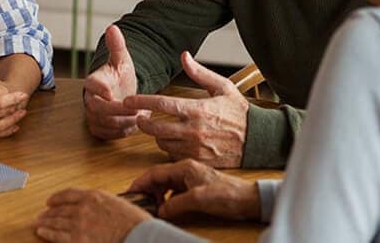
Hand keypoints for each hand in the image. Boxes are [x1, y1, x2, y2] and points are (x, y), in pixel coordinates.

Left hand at [35, 188, 151, 242]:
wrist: (138, 236)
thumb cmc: (133, 223)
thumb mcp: (116, 203)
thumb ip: (100, 203)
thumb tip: (92, 207)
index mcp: (93, 196)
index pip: (68, 194)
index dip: (57, 198)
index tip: (50, 201)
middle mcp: (83, 207)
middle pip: (60, 208)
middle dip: (49, 212)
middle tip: (41, 214)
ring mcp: (79, 224)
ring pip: (56, 221)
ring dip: (45, 222)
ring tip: (38, 223)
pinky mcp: (78, 240)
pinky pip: (57, 235)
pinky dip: (47, 233)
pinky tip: (41, 232)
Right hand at [83, 26, 139, 139]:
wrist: (121, 92)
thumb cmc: (120, 76)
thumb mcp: (122, 60)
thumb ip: (117, 45)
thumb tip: (113, 27)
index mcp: (93, 81)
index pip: (90, 85)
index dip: (99, 89)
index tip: (111, 93)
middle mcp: (89, 99)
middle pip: (97, 108)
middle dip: (119, 111)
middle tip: (138, 110)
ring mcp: (92, 115)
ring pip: (104, 123)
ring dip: (124, 122)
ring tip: (141, 115)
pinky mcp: (98, 128)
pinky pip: (108, 134)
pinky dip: (122, 132)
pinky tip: (134, 124)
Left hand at [123, 52, 247, 167]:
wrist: (259, 139)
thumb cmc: (240, 112)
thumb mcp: (222, 87)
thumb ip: (200, 73)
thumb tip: (184, 56)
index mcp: (198, 109)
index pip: (161, 104)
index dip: (141, 101)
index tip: (127, 101)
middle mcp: (194, 130)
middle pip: (155, 128)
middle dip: (143, 122)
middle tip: (139, 117)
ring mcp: (196, 148)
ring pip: (163, 143)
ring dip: (157, 136)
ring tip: (160, 129)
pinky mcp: (199, 160)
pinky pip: (175, 156)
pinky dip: (170, 149)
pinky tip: (174, 141)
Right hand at [127, 159, 259, 220]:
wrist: (249, 199)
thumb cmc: (228, 194)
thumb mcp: (198, 199)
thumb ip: (176, 204)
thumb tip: (159, 210)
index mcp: (184, 167)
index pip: (154, 173)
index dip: (140, 183)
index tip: (130, 193)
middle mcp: (185, 170)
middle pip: (158, 178)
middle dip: (147, 189)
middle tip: (139, 202)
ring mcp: (191, 179)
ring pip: (166, 185)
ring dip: (157, 195)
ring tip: (152, 206)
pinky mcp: (196, 187)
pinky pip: (175, 191)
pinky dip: (167, 199)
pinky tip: (167, 207)